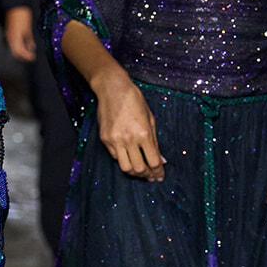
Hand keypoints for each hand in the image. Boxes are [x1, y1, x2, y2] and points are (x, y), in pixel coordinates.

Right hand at [4, 6, 37, 62]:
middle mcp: (10, 38)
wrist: (14, 5)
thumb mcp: (28, 28)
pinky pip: (12, 43)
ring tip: (28, 52)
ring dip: (21, 51)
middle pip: (15, 52)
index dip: (27, 56)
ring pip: (13, 48)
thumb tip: (31, 48)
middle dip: (23, 56)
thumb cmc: (22, 15)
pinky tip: (24, 44)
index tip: (33, 57)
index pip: (20, 52)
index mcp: (15, 38)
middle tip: (31, 57)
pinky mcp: (9, 32)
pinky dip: (18, 46)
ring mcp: (8, 35)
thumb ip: (29, 39)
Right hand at [94, 64, 163, 179]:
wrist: (113, 89)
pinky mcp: (105, 140)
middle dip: (147, 175)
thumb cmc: (134, 101)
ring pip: (126, 168)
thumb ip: (155, 142)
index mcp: (144, 133)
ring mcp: (115, 140)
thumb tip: (161, 160)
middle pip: (139, 169)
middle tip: (151, 176)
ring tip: (140, 170)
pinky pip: (116, 157)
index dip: (158, 172)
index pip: (154, 162)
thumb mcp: (150, 120)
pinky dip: (124, 160)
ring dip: (135, 172)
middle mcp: (129, 139)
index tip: (160, 177)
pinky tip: (129, 156)